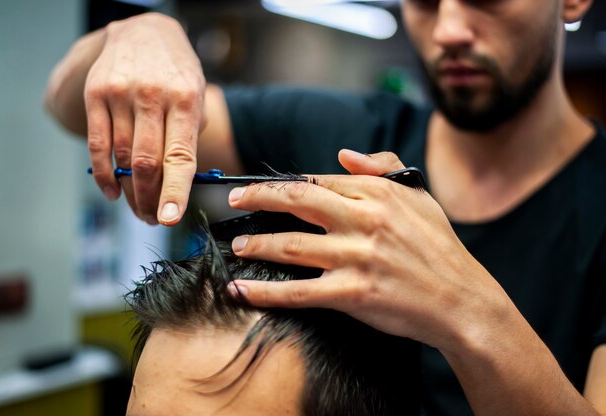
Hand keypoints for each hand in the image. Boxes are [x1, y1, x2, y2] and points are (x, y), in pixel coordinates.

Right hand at [84, 13, 204, 224]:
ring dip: (129, 192)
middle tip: (154, 219)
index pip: (180, 156)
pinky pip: (97, 144)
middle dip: (149, 200)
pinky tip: (111, 191)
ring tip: (138, 209)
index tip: (170, 218)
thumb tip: (178, 184)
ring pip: (121, 158)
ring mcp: (121, 94)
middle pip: (146, 163)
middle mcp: (153, 97)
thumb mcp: (198, 95)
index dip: (174, 191)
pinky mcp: (96, 94)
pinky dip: (103, 174)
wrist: (144, 32)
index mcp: (186, 100)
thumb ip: (190, 136)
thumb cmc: (176, 73)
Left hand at [226, 149, 508, 350]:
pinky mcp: (353, 294)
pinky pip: (299, 291)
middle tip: (233, 201)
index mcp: (378, 193)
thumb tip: (343, 155)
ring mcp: (357, 257)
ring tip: (238, 246)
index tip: (261, 188)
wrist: (462, 300)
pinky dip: (266, 292)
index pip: (319, 180)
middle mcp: (365, 220)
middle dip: (258, 198)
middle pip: (297, 201)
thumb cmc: (439, 247)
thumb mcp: (419, 195)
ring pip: (291, 245)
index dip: (284, 184)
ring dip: (257, 244)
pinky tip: (242, 290)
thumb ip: (383, 167)